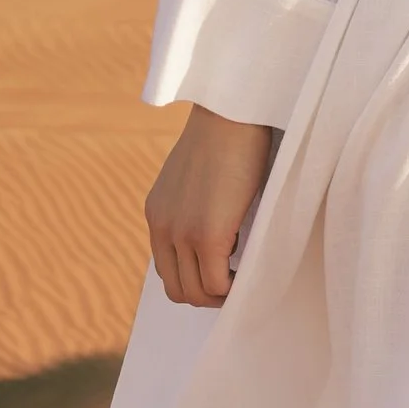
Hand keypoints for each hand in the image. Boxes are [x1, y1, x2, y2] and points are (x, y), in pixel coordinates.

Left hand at [146, 104, 279, 308]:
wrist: (232, 114)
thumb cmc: (227, 135)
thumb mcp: (198, 175)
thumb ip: (197, 204)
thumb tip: (222, 226)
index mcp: (157, 213)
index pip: (167, 268)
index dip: (196, 278)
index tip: (223, 270)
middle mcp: (162, 228)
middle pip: (177, 289)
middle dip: (207, 293)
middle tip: (237, 280)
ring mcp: (182, 234)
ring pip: (196, 292)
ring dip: (221, 293)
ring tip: (245, 277)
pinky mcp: (207, 235)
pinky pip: (218, 283)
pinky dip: (234, 287)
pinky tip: (250, 272)